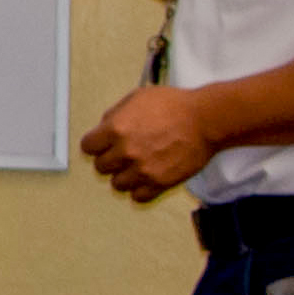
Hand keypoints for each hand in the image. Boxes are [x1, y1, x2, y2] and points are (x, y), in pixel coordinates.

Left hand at [82, 86, 216, 201]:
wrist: (205, 120)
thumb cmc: (173, 105)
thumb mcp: (137, 98)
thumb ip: (115, 115)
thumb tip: (103, 128)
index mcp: (115, 129)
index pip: (88, 147)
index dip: (96, 145)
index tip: (103, 145)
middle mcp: (125, 152)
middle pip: (101, 167)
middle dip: (110, 160)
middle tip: (123, 154)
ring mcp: (143, 170)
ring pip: (117, 184)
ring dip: (124, 176)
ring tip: (136, 167)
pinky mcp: (160, 183)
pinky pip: (138, 196)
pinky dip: (140, 190)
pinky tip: (146, 179)